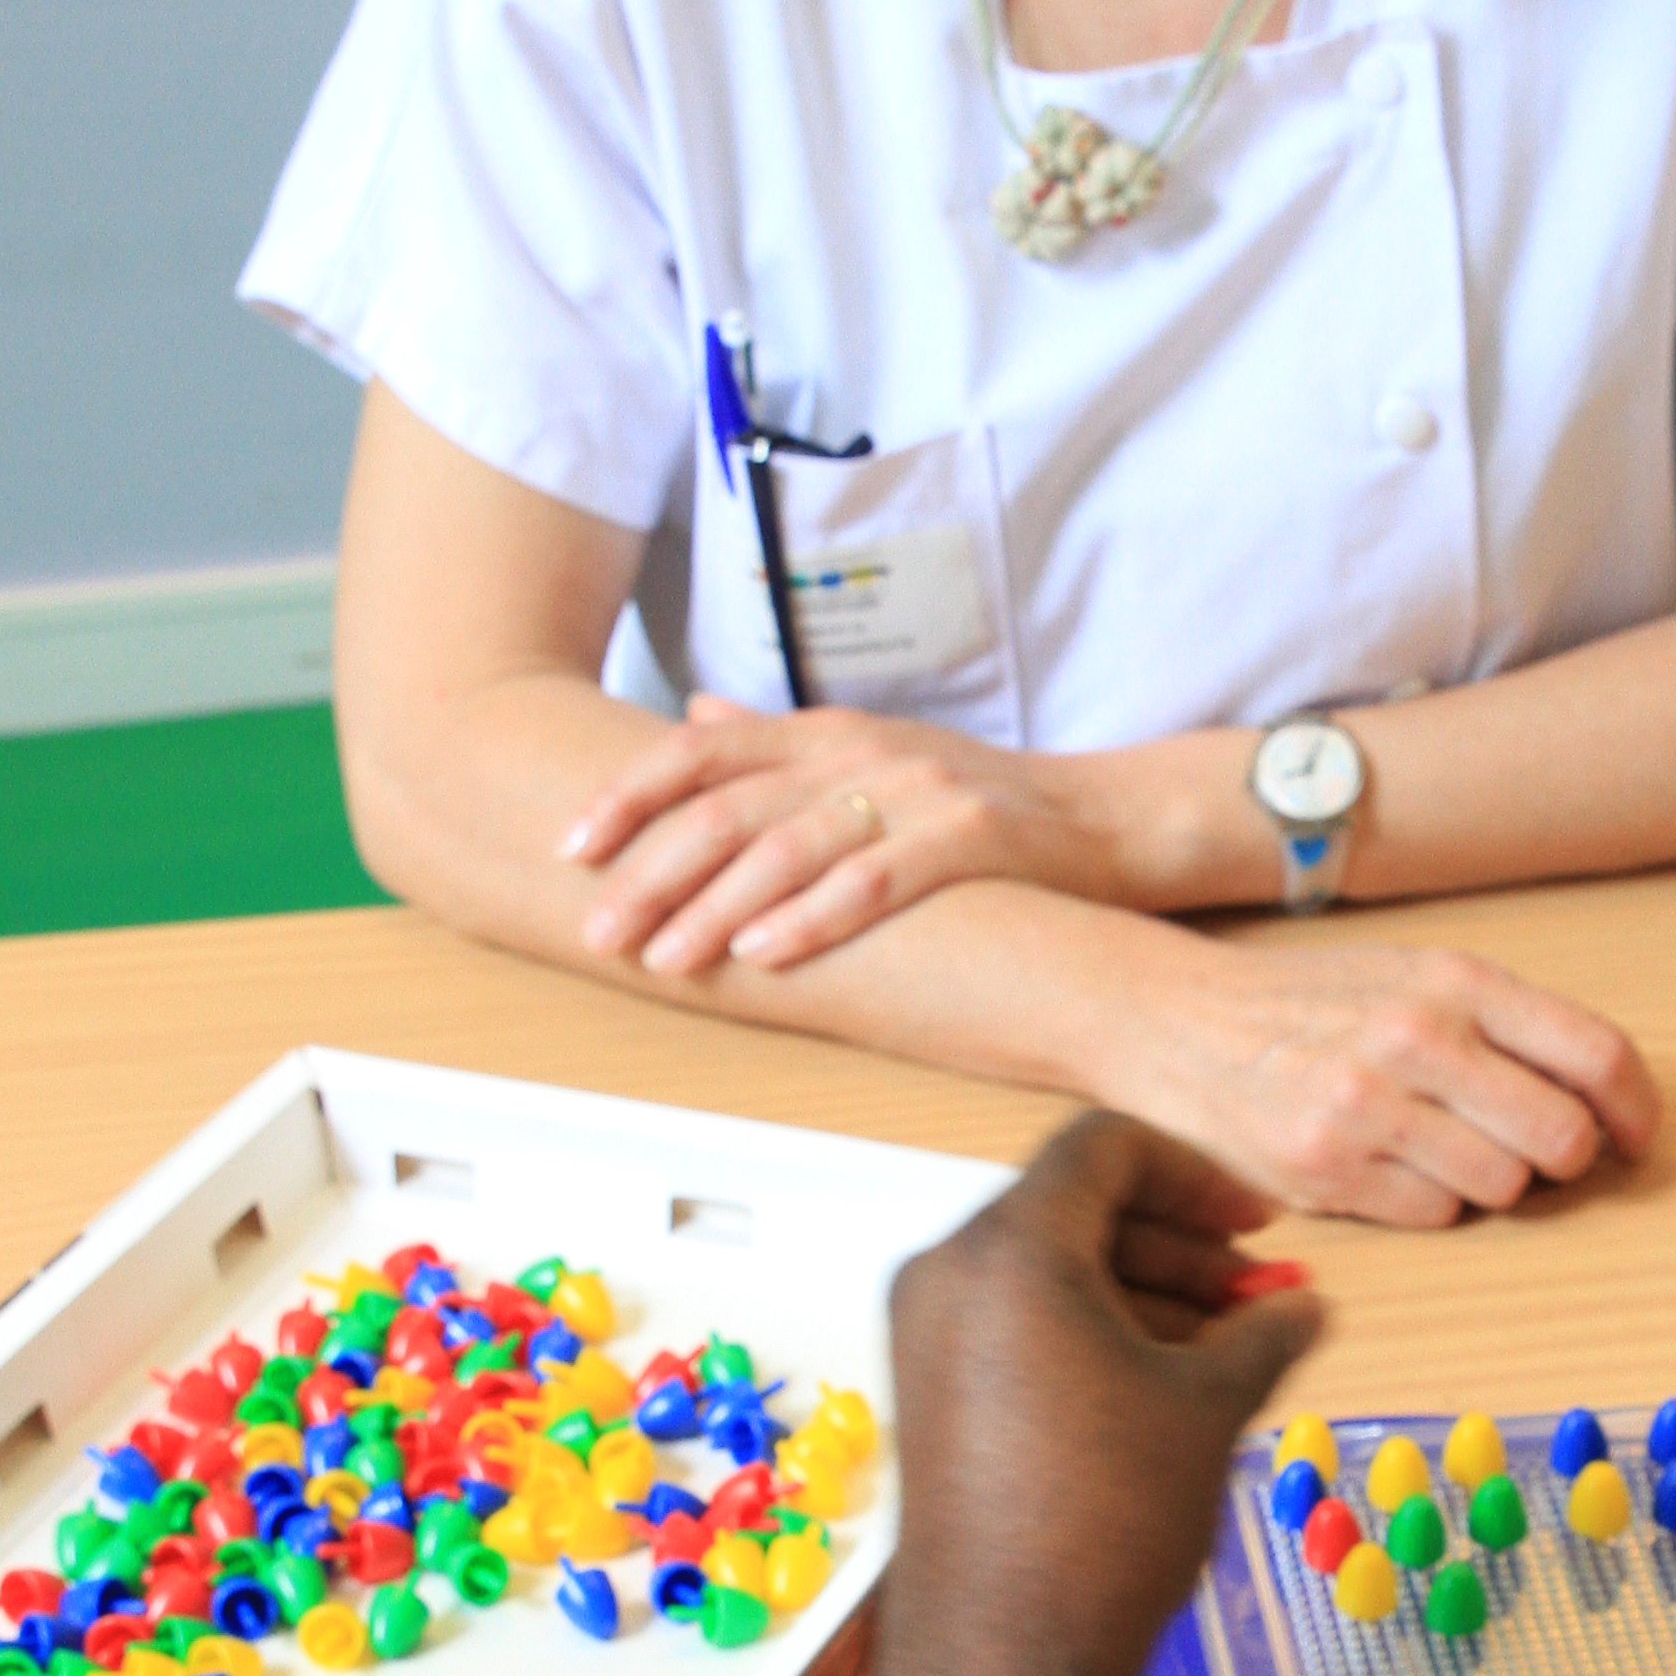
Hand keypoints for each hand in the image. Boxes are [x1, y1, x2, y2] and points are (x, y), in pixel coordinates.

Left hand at [560, 700, 1117, 973]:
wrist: (1105, 818)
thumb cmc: (978, 801)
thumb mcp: (870, 754)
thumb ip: (778, 742)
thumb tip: (694, 717)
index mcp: (825, 733)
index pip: (701, 752)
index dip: (629, 796)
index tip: (570, 845)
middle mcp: (859, 752)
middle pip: (729, 808)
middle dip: (653, 873)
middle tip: (600, 930)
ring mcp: (915, 791)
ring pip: (790, 849)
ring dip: (716, 909)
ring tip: (665, 958)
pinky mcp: (968, 839)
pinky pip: (875, 881)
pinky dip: (813, 918)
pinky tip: (765, 954)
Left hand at [871, 1118, 1324, 1675]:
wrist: (1006, 1657)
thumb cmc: (1109, 1519)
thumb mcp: (1208, 1407)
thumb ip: (1264, 1333)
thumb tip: (1306, 1308)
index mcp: (1009, 1249)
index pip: (1104, 1149)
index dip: (1197, 1176)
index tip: (1258, 1229)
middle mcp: (946, 1272)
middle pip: (1073, 1208)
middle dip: (1177, 1245)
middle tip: (1257, 1296)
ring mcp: (924, 1335)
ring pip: (1044, 1270)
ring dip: (1141, 1291)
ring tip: (1225, 1350)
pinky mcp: (926, 1392)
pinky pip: (1013, 1322)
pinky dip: (1088, 1331)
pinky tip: (1160, 1386)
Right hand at [1137, 928, 1659, 1228]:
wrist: (1183, 1023)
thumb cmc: (1316, 1005)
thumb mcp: (1416, 978)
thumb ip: (1507, 1025)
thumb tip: (1607, 1100)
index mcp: (1455, 980)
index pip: (1595, 1054)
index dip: (1635, 1109)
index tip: (1635, 1136)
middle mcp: (1417, 1038)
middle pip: (1562, 1137)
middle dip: (1565, 1158)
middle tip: (1538, 1153)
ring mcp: (1369, 1107)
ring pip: (1503, 1186)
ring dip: (1491, 1181)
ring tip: (1442, 1148)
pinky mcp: (1328, 1169)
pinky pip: (1437, 1217)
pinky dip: (1429, 1202)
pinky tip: (1390, 1165)